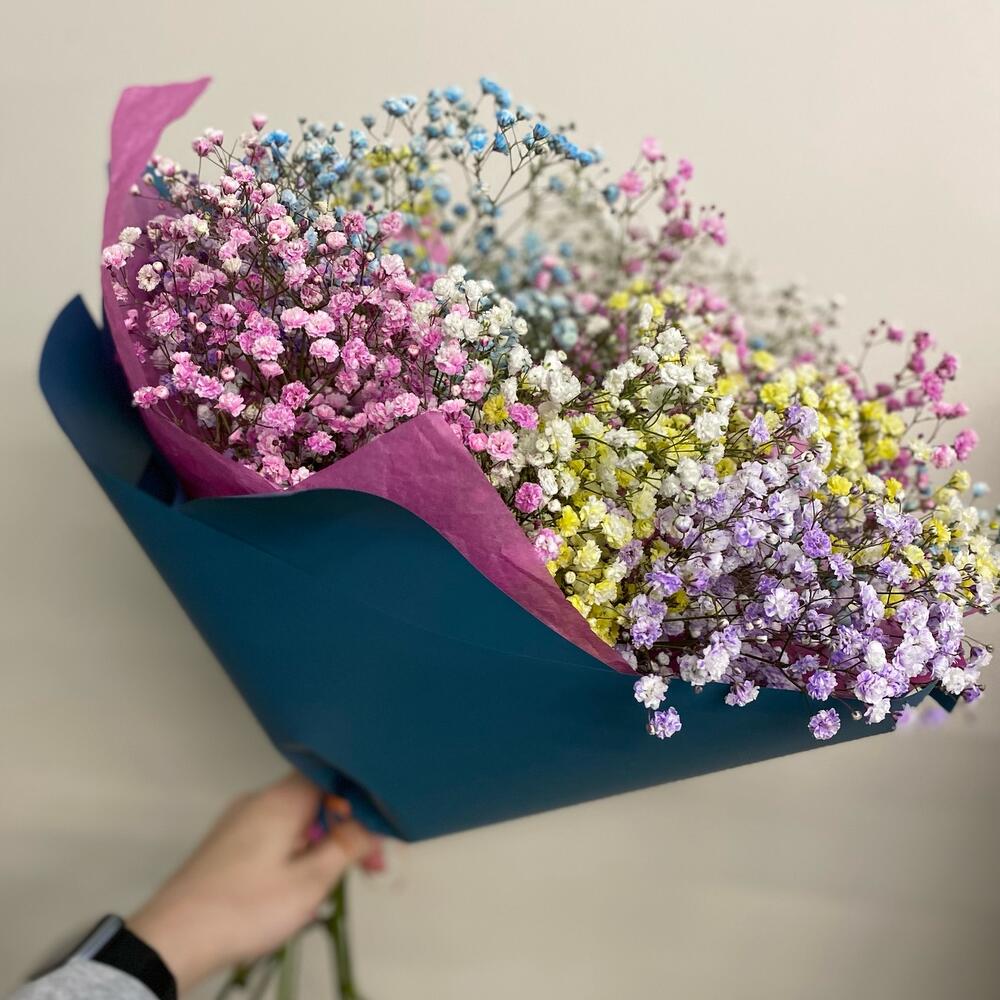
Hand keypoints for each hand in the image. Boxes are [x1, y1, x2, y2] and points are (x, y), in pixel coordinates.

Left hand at [129, 773, 377, 992]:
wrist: (173, 939)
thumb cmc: (242, 908)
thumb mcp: (309, 882)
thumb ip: (346, 847)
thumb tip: (369, 825)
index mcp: (280, 800)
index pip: (332, 776)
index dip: (361, 800)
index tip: (379, 833)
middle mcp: (258, 801)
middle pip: (315, 800)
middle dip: (346, 829)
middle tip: (369, 866)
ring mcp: (239, 822)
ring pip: (296, 821)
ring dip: (322, 845)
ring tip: (334, 884)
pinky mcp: (227, 845)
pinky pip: (275, 836)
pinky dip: (297, 853)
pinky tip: (300, 887)